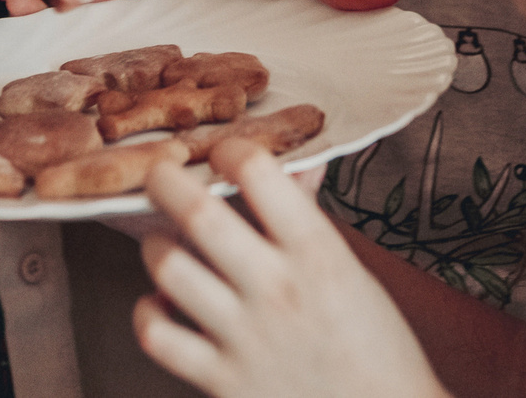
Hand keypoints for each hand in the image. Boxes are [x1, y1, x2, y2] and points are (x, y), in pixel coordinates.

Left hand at [134, 141, 448, 397]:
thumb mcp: (352, 272)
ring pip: (168, 267)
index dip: (230, 150)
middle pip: (197, 212)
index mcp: (318, 253)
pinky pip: (157, 335)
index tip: (223, 154)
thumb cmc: (376, 351)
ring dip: (156, 245)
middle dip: (166, 179)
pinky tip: (162, 302)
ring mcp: (244, 337)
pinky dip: (148, 312)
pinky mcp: (222, 381)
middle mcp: (276, 289)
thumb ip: (310, 221)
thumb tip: (296, 168)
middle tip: (161, 173)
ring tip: (165, 242)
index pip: (258, 173)